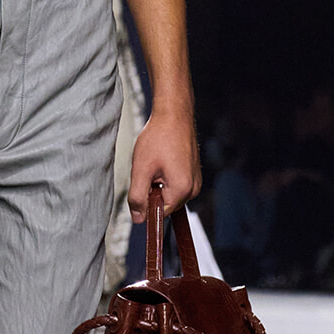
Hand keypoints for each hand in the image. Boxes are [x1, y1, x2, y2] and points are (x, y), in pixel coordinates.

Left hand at [128, 104, 201, 220]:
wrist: (174, 114)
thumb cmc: (158, 138)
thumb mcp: (141, 169)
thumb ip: (138, 198)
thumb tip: (138, 219)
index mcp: (182, 190)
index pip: (159, 213)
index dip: (146, 201)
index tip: (142, 181)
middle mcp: (194, 189)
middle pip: (165, 204)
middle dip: (152, 191)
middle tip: (148, 168)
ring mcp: (196, 181)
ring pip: (169, 194)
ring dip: (158, 183)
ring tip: (155, 162)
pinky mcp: (194, 174)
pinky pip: (175, 184)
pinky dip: (165, 177)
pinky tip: (162, 160)